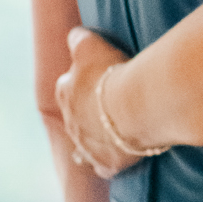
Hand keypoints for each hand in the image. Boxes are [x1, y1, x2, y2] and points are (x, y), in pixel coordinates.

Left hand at [55, 27, 147, 178]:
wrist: (136, 106)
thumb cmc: (113, 72)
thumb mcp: (91, 45)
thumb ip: (79, 40)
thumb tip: (73, 35)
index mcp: (66, 92)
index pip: (67, 86)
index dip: (81, 82)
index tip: (96, 80)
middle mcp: (71, 121)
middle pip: (76, 116)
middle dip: (87, 113)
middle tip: (107, 107)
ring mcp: (86, 145)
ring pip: (84, 145)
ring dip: (94, 139)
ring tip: (108, 136)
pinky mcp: (105, 163)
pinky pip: (103, 166)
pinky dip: (108, 163)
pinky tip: (116, 159)